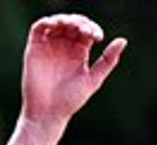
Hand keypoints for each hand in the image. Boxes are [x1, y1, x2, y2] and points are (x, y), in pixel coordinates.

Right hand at [20, 14, 125, 130]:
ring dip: (64, 19)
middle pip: (72, 23)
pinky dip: (46, 22)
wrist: (48, 113)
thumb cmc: (71, 100)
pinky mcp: (34, 48)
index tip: (96, 37)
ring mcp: (49, 47)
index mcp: (79, 53)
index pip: (86, 30)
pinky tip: (54, 25)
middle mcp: (64, 47)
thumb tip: (123, 40)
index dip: (91, 28)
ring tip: (70, 25)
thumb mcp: (93, 79)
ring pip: (56, 23)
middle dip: (79, 22)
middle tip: (84, 30)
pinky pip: (39, 28)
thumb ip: (108, 60)